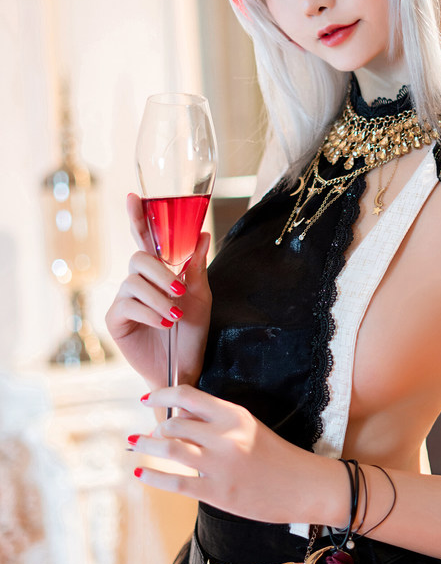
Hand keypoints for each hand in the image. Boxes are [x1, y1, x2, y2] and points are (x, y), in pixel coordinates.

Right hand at [105, 193, 211, 387]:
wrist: (184, 367)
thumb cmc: (192, 333)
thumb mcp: (201, 297)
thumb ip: (196, 267)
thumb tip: (202, 234)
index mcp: (159, 273)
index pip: (145, 239)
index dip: (137, 217)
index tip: (133, 196)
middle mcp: (138, 282)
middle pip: (138, 259)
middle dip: (161, 273)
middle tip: (180, 291)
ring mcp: (124, 300)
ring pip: (134, 283)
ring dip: (159, 298)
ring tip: (175, 315)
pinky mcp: (115, 320)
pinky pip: (128, 305)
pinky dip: (150, 312)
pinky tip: (164, 323)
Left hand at [127, 385, 328, 523]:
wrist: (304, 486)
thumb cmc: (277, 456)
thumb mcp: (249, 428)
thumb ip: (216, 422)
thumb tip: (178, 417)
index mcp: (234, 415)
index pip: (187, 396)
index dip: (160, 395)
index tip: (145, 399)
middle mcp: (225, 437)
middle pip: (174, 424)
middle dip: (154, 430)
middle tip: (146, 436)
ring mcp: (221, 465)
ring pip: (169, 450)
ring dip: (146, 447)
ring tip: (136, 447)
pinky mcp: (218, 493)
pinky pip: (175, 482)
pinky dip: (152, 476)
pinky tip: (140, 473)